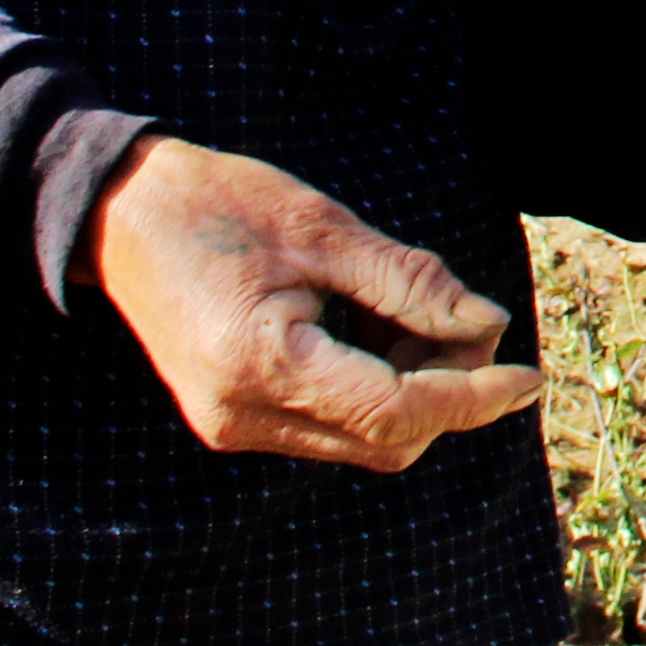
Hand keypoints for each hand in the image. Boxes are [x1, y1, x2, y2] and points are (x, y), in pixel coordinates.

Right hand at [81, 133, 540, 469]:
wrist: (117, 213)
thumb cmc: (219, 203)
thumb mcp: (324, 227)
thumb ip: (408, 281)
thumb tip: (486, 324)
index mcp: (264, 365)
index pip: (396, 411)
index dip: (472, 398)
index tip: (528, 379)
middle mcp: (244, 415)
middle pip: (386, 440)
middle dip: (445, 390)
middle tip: (464, 319)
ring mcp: (232, 425)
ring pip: (360, 441)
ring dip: (410, 391)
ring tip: (413, 313)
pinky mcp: (232, 417)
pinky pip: (326, 427)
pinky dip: (371, 388)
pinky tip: (374, 328)